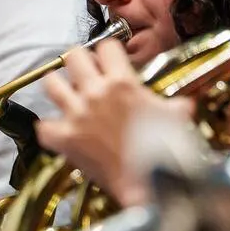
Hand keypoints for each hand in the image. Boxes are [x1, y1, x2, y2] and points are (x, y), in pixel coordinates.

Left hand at [39, 40, 192, 205]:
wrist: (147, 184)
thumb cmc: (163, 150)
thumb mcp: (176, 120)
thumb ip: (178, 106)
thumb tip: (186, 105)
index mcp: (123, 82)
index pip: (107, 46)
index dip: (108, 53)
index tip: (110, 63)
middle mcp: (96, 92)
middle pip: (73, 56)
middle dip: (79, 63)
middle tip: (86, 76)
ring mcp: (77, 114)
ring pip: (50, 82)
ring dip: (58, 88)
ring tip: (67, 95)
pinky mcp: (64, 138)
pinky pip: (43, 126)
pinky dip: (50, 129)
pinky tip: (60, 130)